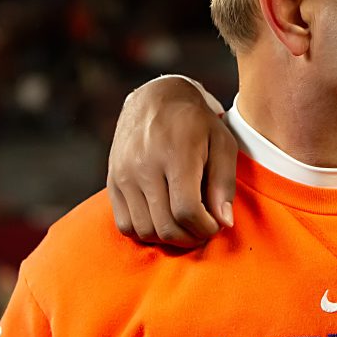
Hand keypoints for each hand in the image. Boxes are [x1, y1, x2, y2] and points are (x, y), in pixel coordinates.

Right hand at [106, 77, 238, 246]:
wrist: (155, 98)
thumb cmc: (196, 122)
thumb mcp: (222, 143)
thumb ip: (223, 183)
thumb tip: (223, 222)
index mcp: (176, 154)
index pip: (186, 210)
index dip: (205, 228)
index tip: (215, 225)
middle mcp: (144, 166)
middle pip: (165, 226)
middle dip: (190, 237)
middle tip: (203, 228)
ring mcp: (124, 175)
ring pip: (144, 230)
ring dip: (168, 238)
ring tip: (185, 225)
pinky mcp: (112, 181)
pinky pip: (124, 225)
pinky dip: (145, 232)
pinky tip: (163, 219)